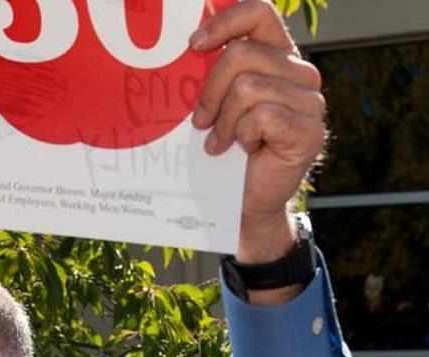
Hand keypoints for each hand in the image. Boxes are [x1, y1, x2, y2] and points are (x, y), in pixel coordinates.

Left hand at [190, 1, 325, 269]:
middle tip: (200, 122)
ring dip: (223, 120)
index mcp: (276, 57)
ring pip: (249, 87)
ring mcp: (311, 102)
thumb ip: (208, 74)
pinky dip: (242, 135)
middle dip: (210, 91)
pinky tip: (243, 150)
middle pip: (242, 54)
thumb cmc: (223, 151)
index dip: (224, 22)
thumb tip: (182, 49)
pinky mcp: (311, 131)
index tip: (194, 46)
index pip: (259, 13)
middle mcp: (299, 74)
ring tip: (220, 142)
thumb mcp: (212, 105)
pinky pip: (262, 116)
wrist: (241, 202)